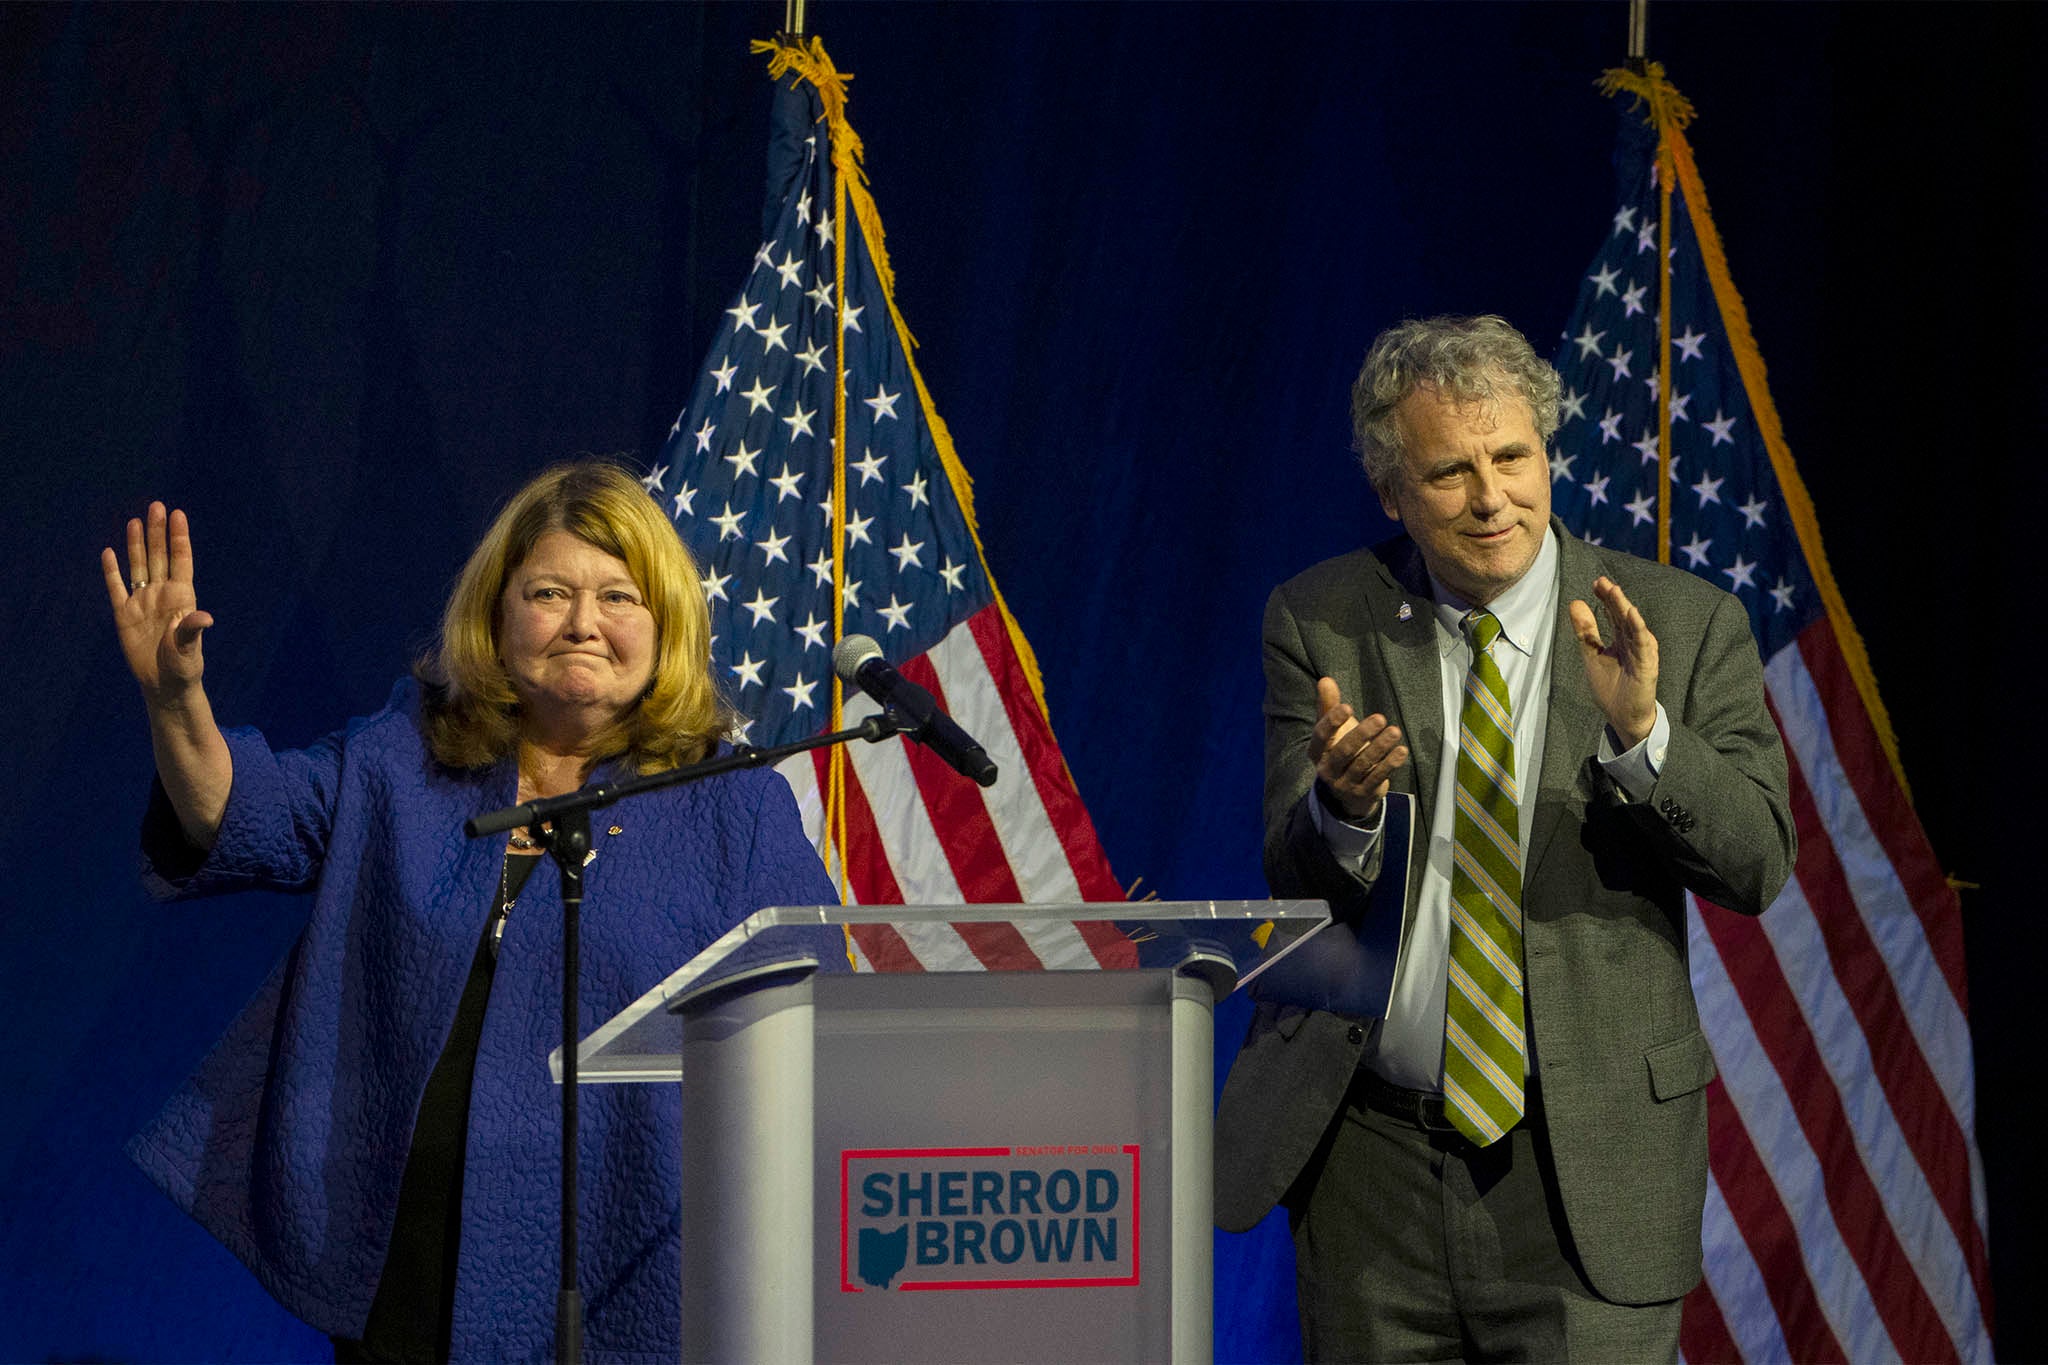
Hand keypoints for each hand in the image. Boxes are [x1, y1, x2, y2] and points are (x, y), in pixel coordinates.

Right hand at [101, 501, 212, 701]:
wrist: (165, 684)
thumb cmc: (184, 666)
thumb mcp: (189, 649)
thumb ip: (192, 630)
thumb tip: (205, 618)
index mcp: (182, 597)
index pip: (181, 560)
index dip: (179, 537)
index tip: (178, 514)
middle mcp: (162, 594)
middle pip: (159, 557)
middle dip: (157, 532)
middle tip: (156, 506)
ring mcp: (142, 602)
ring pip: (138, 567)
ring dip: (136, 545)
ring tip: (136, 521)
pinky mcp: (123, 615)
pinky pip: (116, 588)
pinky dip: (111, 572)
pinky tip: (109, 553)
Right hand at [1310, 677, 1407, 822]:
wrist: (1348, 793)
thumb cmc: (1340, 751)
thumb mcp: (1333, 730)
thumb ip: (1328, 705)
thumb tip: (1325, 680)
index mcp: (1316, 751)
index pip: (1321, 736)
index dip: (1332, 722)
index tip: (1347, 707)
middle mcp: (1327, 769)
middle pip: (1343, 751)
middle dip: (1362, 734)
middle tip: (1380, 718)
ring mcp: (1345, 784)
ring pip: (1363, 764)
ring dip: (1380, 747)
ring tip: (1395, 731)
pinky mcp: (1364, 793)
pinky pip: (1377, 777)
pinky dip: (1390, 764)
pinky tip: (1401, 751)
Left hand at [1568, 575, 1657, 748]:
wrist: (1622, 716)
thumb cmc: (1611, 687)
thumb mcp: (1592, 655)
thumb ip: (1586, 632)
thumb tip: (1575, 602)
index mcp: (1621, 639)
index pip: (1613, 613)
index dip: (1605, 598)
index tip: (1595, 582)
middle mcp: (1633, 642)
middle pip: (1623, 615)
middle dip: (1614, 598)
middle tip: (1603, 582)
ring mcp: (1642, 653)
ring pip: (1634, 626)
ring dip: (1625, 608)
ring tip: (1615, 591)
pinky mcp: (1647, 665)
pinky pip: (1644, 644)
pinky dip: (1639, 629)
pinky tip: (1632, 615)